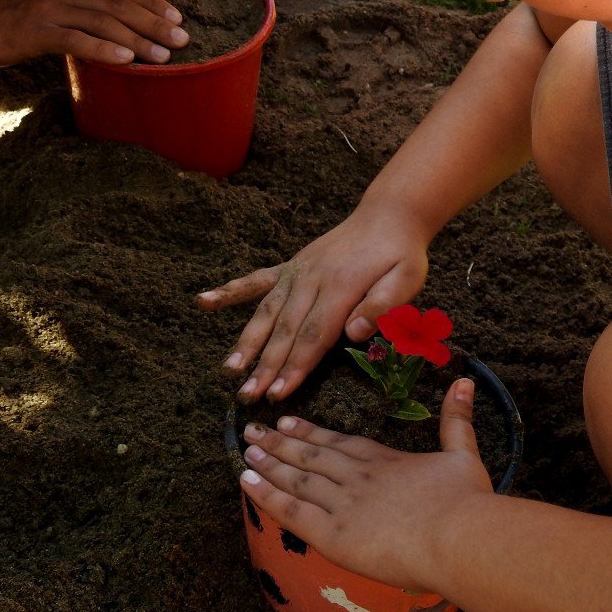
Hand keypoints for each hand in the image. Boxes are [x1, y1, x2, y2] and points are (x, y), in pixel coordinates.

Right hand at [0, 0, 188, 66]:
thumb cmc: (11, 3)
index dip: (151, 1)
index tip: (177, 16)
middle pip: (119, 4)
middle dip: (154, 22)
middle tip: (182, 39)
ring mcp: (49, 9)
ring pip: (103, 23)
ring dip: (138, 40)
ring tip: (163, 56)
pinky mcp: (35, 32)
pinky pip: (76, 41)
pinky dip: (104, 51)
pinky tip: (126, 61)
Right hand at [196, 204, 429, 401]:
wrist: (388, 215)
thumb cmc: (401, 254)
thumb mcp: (408, 278)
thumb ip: (383, 305)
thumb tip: (354, 333)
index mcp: (341, 287)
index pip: (315, 335)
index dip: (296, 366)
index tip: (279, 393)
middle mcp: (311, 280)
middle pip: (285, 329)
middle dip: (266, 365)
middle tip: (248, 396)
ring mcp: (297, 272)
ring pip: (266, 311)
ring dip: (247, 342)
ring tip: (228, 370)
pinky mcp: (291, 266)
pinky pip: (256, 280)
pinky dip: (229, 291)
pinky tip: (203, 302)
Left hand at [239, 377, 492, 590]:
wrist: (457, 536)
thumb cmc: (464, 500)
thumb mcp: (463, 453)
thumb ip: (456, 418)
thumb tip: (464, 381)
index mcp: (383, 459)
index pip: (338, 442)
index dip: (310, 433)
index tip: (288, 422)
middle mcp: (356, 475)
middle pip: (311, 456)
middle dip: (280, 443)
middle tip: (253, 431)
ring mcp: (341, 503)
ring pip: (296, 478)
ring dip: (269, 463)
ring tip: (246, 451)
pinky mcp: (332, 534)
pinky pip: (291, 511)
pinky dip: (267, 495)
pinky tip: (247, 482)